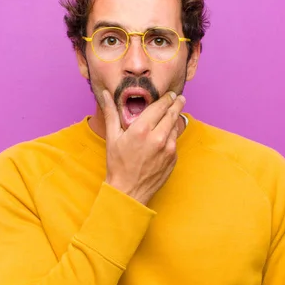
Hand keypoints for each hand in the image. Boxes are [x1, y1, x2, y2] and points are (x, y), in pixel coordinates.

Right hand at [102, 89, 185, 205]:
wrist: (129, 191)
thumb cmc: (118, 165)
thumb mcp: (112, 137)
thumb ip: (112, 113)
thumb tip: (106, 94)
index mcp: (142, 129)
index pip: (160, 106)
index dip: (166, 98)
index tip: (170, 94)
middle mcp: (158, 137)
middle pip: (172, 113)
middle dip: (177, 104)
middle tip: (179, 97)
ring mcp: (168, 149)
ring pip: (176, 127)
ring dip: (175, 119)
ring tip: (172, 114)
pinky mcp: (173, 158)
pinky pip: (175, 141)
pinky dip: (172, 135)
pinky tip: (166, 134)